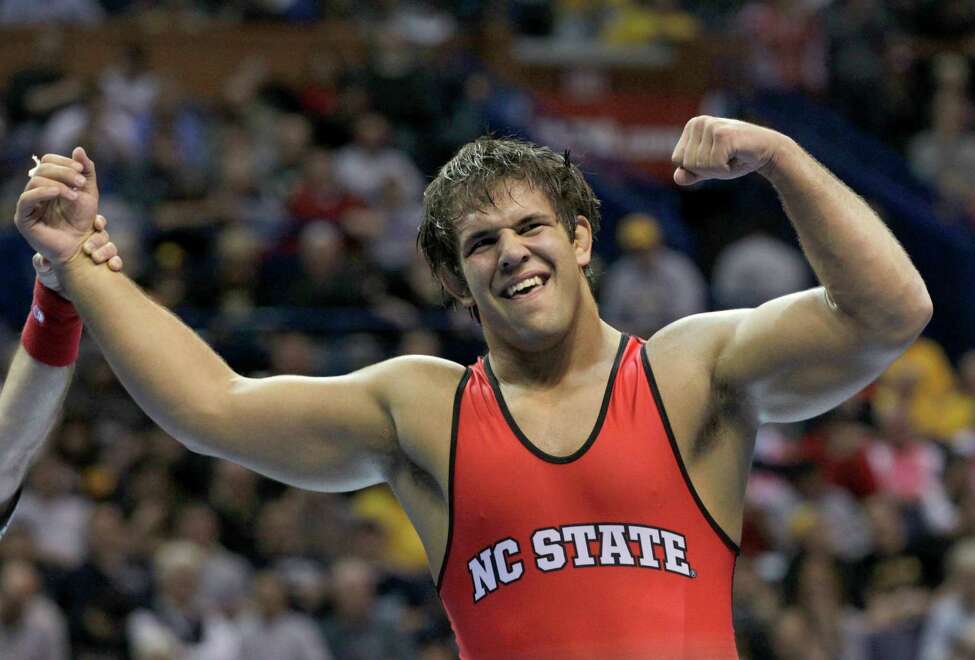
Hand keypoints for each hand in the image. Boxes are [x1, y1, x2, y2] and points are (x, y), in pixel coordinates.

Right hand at [14, 148, 98, 264]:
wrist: (80, 245)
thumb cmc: (83, 220)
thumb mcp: (89, 192)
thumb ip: (86, 171)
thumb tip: (78, 148)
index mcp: (47, 182)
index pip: (48, 161)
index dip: (64, 162)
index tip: (82, 170)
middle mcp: (35, 190)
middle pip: (42, 168)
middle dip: (64, 172)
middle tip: (81, 182)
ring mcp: (28, 203)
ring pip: (35, 181)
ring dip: (58, 183)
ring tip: (75, 195)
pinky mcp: (23, 217)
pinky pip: (27, 198)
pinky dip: (44, 192)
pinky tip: (60, 193)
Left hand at [33, 214, 123, 297]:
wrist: (60, 290)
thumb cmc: (50, 273)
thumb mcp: (43, 268)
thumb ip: (41, 263)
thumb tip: (44, 262)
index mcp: (76, 236)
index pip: (91, 224)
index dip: (97, 222)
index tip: (96, 225)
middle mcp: (91, 243)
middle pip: (102, 235)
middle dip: (98, 239)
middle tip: (87, 249)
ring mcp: (100, 255)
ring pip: (111, 248)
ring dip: (106, 251)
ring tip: (96, 258)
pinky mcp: (106, 268)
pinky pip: (116, 262)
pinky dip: (116, 263)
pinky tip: (113, 267)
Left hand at [671, 116, 788, 185]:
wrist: (768, 151)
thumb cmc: (737, 158)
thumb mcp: (709, 168)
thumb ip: (691, 173)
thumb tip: (677, 178)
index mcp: (692, 126)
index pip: (677, 160)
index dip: (697, 168)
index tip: (716, 158)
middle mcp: (698, 122)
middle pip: (688, 164)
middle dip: (708, 170)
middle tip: (727, 158)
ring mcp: (711, 127)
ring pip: (700, 166)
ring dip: (718, 170)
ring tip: (732, 156)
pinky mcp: (723, 135)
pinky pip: (714, 166)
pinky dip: (726, 170)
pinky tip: (738, 157)